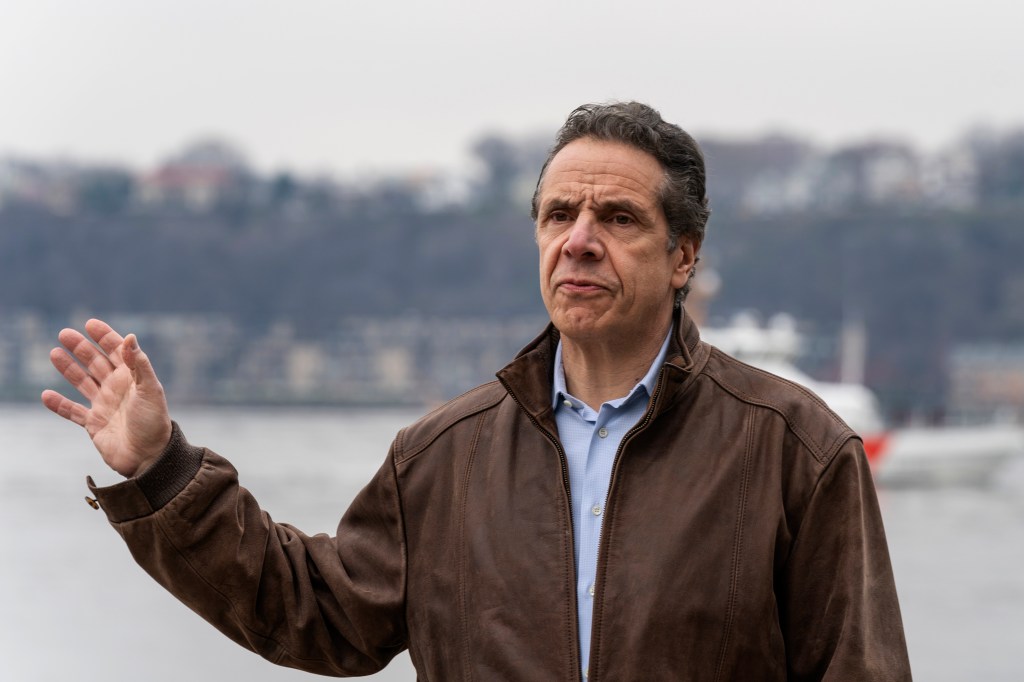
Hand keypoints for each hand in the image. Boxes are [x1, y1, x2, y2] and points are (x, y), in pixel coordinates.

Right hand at [41, 319, 172, 477]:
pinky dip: (60, 405)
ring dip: (69, 369)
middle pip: (96, 363)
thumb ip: (140, 364)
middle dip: (81, 347)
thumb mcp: (150, 390)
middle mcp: (117, 389)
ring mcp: (104, 405)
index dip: (105, 337)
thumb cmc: (154, 422)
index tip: (90, 324)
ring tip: (54, 353)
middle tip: (64, 333)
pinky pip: (73, 412)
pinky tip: (46, 395)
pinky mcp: (94, 424)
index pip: (117, 352)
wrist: (149, 457)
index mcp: (132, 378)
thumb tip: (130, 337)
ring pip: (82, 382)